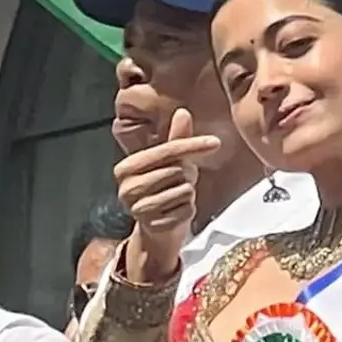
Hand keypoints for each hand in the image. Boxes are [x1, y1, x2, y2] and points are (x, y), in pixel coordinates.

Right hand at [114, 108, 219, 279]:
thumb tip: (182, 112)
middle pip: (176, 170)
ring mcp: (137, 209)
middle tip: (178, 183)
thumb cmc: (164, 190)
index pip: (166, 151)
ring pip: (183, 190)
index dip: (192, 145)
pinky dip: (188, 210)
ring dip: (187, 194)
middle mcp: (126, 188)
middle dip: (186, 176)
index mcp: (126, 168)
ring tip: (176, 198)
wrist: (158, 230)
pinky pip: (185, 210)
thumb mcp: (171, 163)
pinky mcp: (152, 226)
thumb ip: (176, 139)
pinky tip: (177, 212)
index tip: (215, 142)